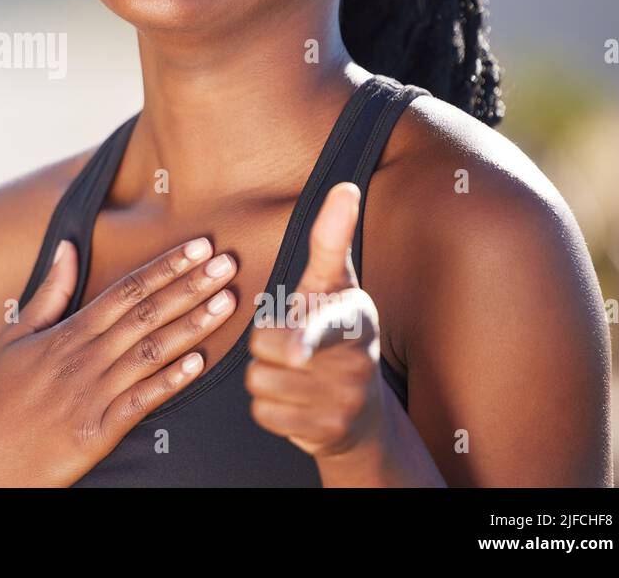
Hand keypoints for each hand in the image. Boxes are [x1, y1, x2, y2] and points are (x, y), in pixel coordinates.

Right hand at [0, 235, 239, 486]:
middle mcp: (83, 358)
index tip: (196, 247)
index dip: (164, 267)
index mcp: (66, 334)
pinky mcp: (98, 431)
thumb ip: (49, 293)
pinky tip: (199, 362)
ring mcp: (92, 395)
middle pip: (145, 314)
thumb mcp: (14, 337)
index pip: (125, 290)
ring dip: (192, 325)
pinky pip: (141, 401)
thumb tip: (67, 247)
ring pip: (151, 352)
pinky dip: (171, 381)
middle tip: (226, 263)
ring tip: (226, 301)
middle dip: (189, 286)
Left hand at [246, 182, 386, 459]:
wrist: (359, 408)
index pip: (326, 323)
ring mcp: (345, 399)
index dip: (306, 335)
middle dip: (264, 343)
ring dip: (264, 375)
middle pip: (264, 345)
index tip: (297, 348)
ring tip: (294, 372)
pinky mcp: (327, 432)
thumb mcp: (332, 284)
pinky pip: (262, 412)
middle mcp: (356, 360)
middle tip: (291, 344)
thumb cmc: (332, 329)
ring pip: (259, 380)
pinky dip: (268, 407)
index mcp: (354, 316)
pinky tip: (294, 401)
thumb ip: (332, 238)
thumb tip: (345, 186)